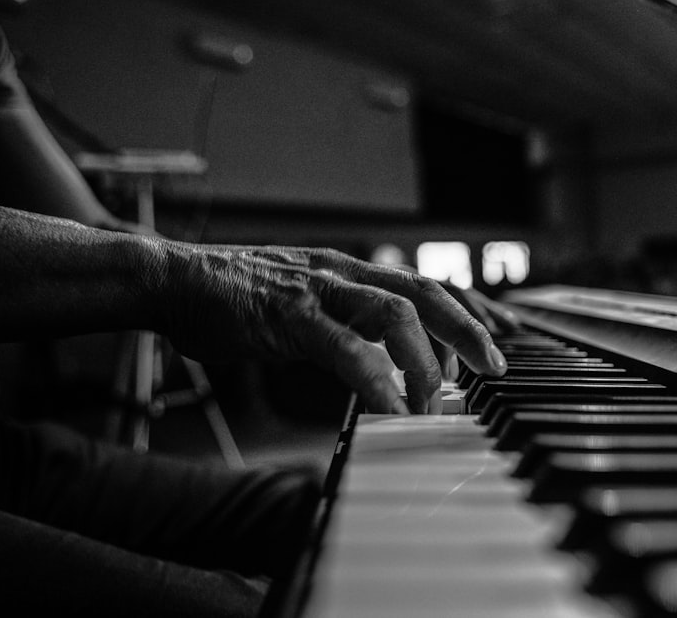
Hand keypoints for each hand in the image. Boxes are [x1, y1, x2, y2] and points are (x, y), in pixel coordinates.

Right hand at [157, 245, 507, 413]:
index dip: (469, 308)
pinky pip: (341, 344)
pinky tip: (389, 404)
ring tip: (438, 398)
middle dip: (469, 329)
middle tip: (496, 366)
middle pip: (426, 291)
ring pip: (394, 312)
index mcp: (350, 271)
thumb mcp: (305, 306)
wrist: (175, 279)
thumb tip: (382, 361)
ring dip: (426, 357)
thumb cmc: (237, 298)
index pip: (426, 284)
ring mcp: (316, 289)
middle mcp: (343, 272)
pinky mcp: (286, 314)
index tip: (501, 334)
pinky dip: (372, 375)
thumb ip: (344, 325)